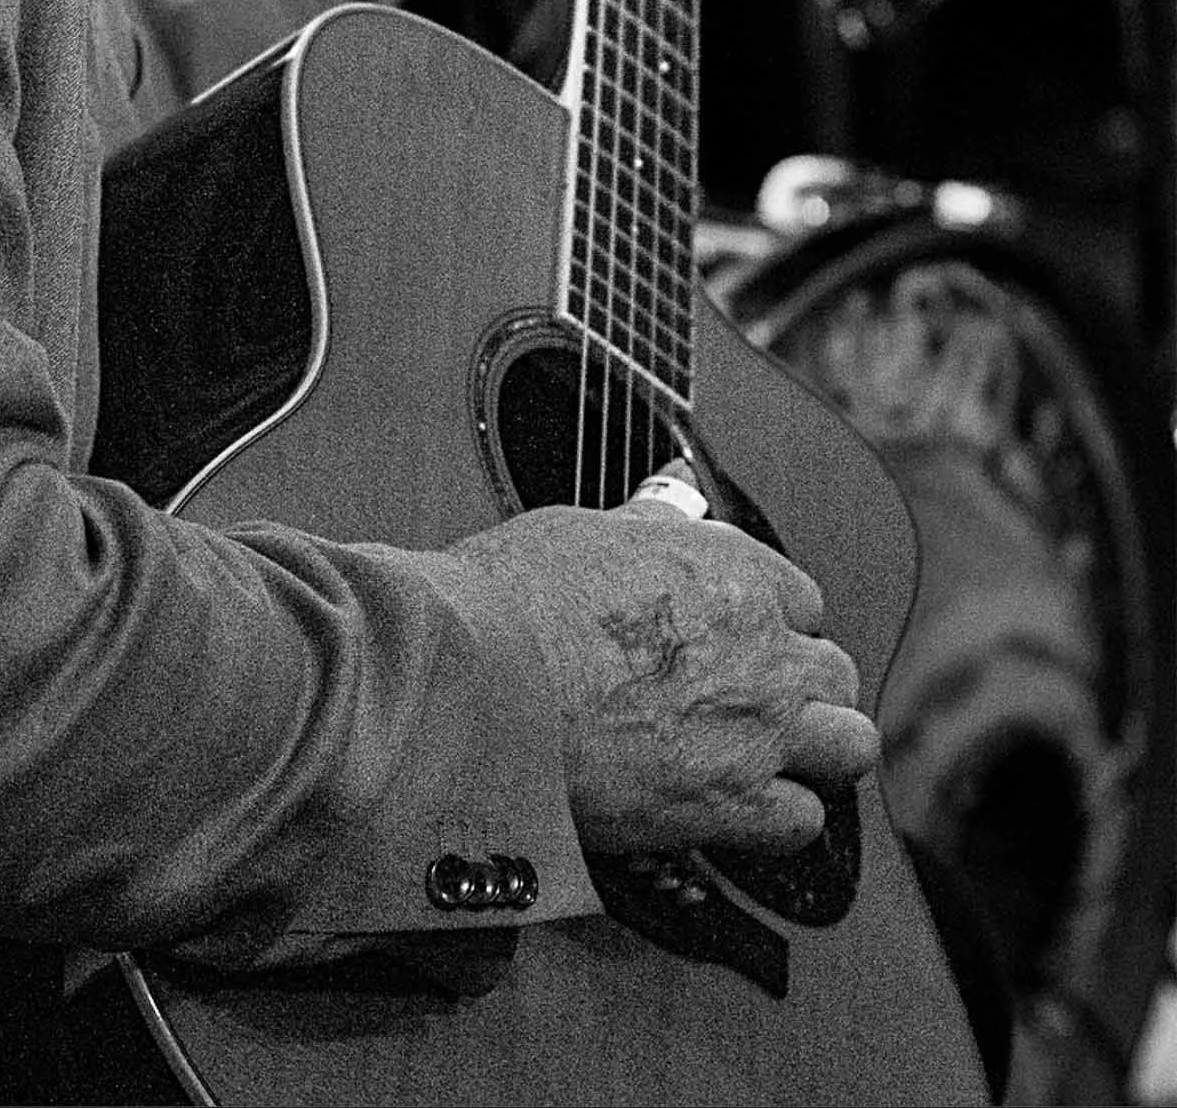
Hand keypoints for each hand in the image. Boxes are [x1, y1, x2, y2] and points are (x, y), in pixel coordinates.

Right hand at [455, 497, 878, 858]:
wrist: (476, 686)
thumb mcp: (580, 533)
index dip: (772, 623)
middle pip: (835, 672)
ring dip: (814, 752)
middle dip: (802, 686)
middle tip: (754, 701)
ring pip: (849, 746)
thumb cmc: (509, 599)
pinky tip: (737, 809)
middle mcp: (761, 647)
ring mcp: (755, 729)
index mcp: (730, 570)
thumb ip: (647, 531)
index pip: (803, 598)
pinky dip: (777, 819)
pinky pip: (803, 821)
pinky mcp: (729, 805)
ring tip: (766, 758)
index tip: (742, 641)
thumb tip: (667, 505)